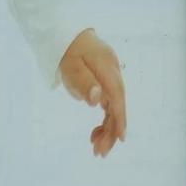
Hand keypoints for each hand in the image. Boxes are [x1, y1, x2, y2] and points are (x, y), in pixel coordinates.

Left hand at [59, 28, 127, 156]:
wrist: (65, 32)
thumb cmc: (66, 49)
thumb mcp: (70, 66)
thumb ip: (84, 83)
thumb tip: (98, 100)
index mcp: (107, 69)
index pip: (117, 98)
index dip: (120, 119)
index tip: (121, 139)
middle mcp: (113, 74)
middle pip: (116, 106)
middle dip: (111, 130)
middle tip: (99, 153)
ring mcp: (110, 77)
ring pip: (113, 107)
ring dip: (107, 127)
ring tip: (95, 146)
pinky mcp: (105, 81)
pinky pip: (108, 103)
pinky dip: (103, 118)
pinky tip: (95, 131)